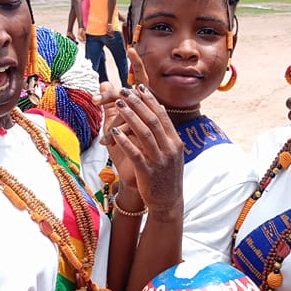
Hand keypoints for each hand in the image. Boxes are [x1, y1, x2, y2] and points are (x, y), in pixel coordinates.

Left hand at [100, 50, 183, 213]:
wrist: (168, 203)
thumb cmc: (165, 176)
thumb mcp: (169, 153)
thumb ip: (163, 133)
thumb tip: (157, 111)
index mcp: (175, 142)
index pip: (163, 115)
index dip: (150, 100)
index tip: (138, 87)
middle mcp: (170, 149)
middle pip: (153, 120)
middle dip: (138, 103)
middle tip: (124, 91)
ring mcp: (160, 161)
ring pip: (145, 134)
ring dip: (131, 117)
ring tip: (118, 105)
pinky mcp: (148, 173)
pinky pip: (136, 154)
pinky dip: (125, 141)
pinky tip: (114, 132)